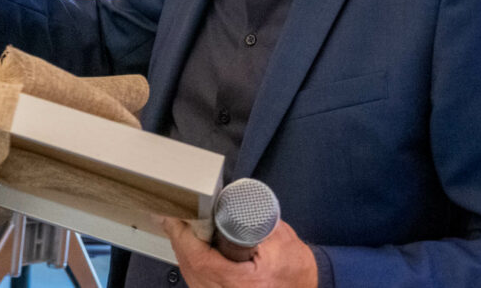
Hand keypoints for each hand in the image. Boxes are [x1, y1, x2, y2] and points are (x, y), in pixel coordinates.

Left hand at [158, 216, 317, 287]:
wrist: (308, 287)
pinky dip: (192, 264)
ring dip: (183, 252)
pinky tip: (190, 250)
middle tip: (173, 218)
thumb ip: (256, 221)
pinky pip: (198, 282)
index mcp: (242, 283)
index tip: (174, 219)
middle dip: (179, 241)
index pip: (200, 260)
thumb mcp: (280, 240)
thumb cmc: (296, 268)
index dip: (182, 237)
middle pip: (190, 268)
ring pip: (191, 276)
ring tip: (179, 229)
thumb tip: (233, 201)